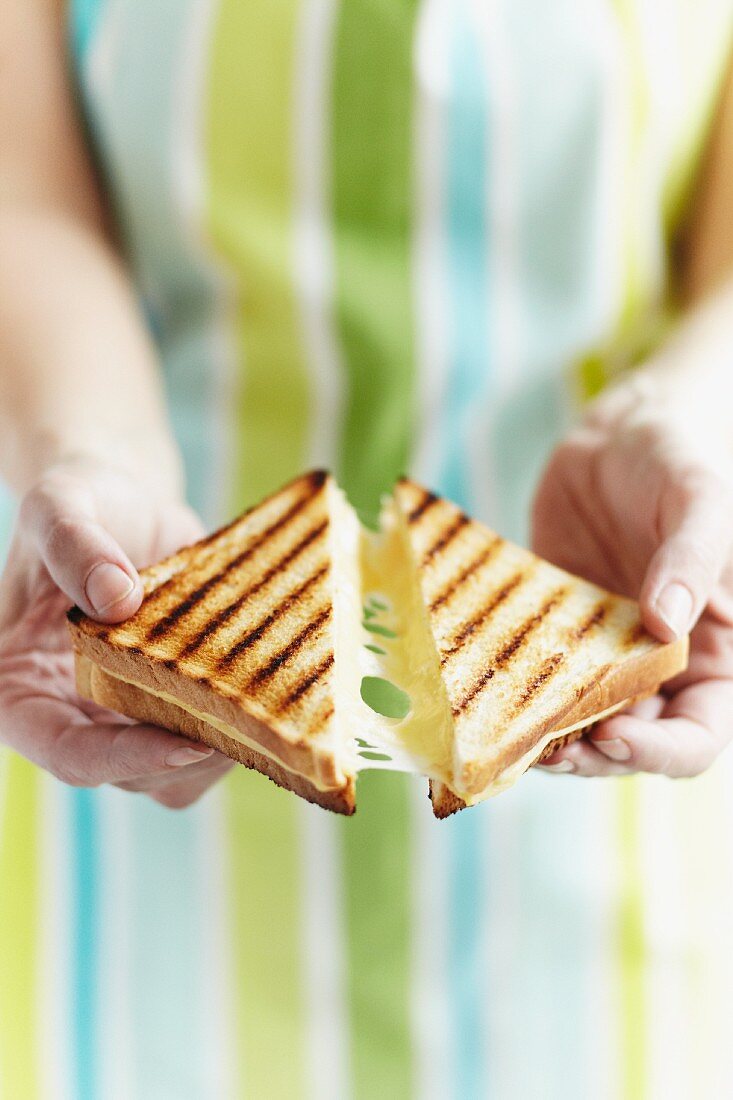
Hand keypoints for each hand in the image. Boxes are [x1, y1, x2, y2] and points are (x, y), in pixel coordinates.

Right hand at [0, 454, 232, 807]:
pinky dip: (248, 723)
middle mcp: (70, 718)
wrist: (130, 503)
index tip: (188, 743)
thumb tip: (116, 599)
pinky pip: (213, 742)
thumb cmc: (82, 501)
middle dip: (191, 752)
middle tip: (251, 714)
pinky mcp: (174, 708)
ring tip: (264, 696)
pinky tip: (276, 683)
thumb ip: (73, 545)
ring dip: (226, 746)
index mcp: (19, 691)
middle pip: (132, 774)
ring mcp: (126, 719)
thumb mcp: (60, 504)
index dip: (126, 757)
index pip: (66, 753)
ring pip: (181, 774)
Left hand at [531, 375, 732, 778]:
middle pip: (632, 743)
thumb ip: (692, 559)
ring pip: (578, 720)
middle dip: (591, 757)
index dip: (660, 751)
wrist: (621, 431)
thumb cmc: (677, 462)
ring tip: (505, 737)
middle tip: (546, 751)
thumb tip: (667, 622)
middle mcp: (659, 665)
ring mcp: (603, 652)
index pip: (700, 734)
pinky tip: (480, 692)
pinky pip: (535, 674)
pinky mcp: (555, 631)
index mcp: (713, 652)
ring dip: (545, 737)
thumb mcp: (699, 501)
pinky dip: (512, 690)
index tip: (613, 736)